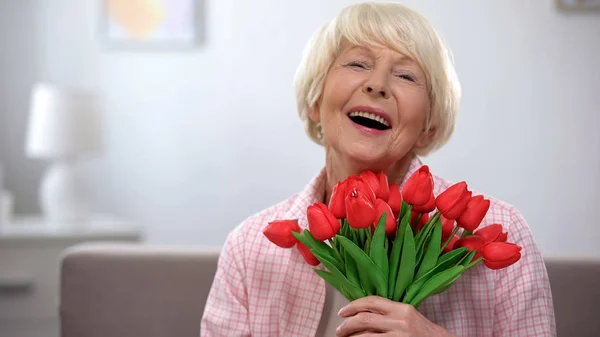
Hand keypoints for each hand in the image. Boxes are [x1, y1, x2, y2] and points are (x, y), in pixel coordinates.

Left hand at [335, 296, 455, 336]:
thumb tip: (362, 314)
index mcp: (402, 308)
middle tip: (339, 329)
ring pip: (366, 335)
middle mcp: (400, 321)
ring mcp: (398, 336)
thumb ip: (389, 313)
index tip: (343, 312)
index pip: (372, 301)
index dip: (353, 306)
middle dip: (347, 324)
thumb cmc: (423, 332)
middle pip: (364, 318)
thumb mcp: (408, 316)